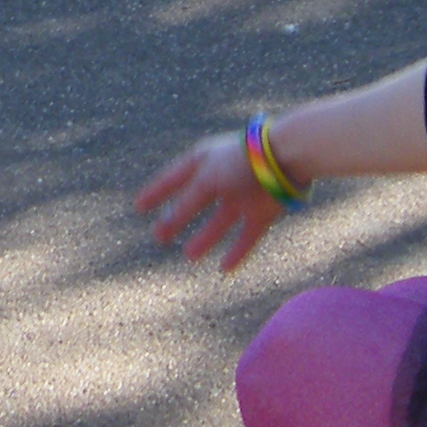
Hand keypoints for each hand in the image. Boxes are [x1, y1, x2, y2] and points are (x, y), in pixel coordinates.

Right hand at [134, 128, 282, 271]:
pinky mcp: (263, 211)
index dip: (155, 192)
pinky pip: (246, 235)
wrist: (288, 157)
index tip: (138, 206)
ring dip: (205, 238)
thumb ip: (185, 204)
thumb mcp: (206, 181)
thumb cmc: (241, 161)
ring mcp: (243, 195)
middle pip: (194, 202)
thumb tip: (163, 225)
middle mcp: (222, 177)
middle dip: (177, 219)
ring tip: (189, 256)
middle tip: (159, 236)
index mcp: (205, 160)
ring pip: (220, 221)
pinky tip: (224, 268)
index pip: (172, 178)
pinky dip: (237, 252)